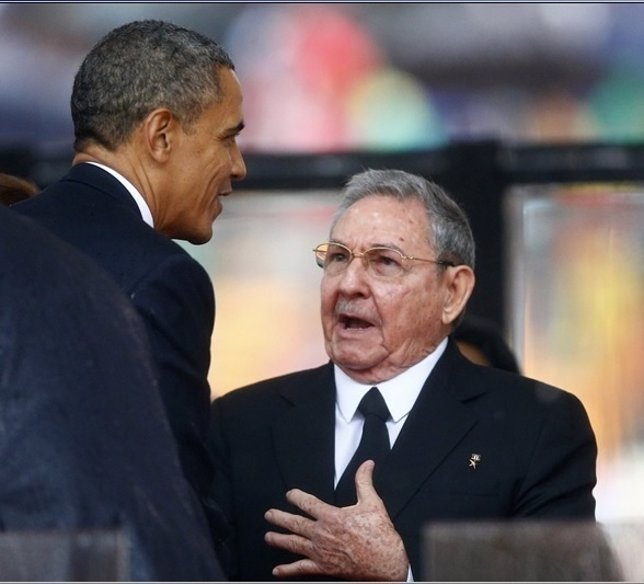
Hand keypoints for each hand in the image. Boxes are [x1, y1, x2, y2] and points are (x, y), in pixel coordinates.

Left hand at [264, 460, 408, 580]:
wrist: (386, 563)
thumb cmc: (380, 535)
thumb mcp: (373, 503)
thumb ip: (364, 482)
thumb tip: (367, 464)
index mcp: (331, 516)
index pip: (307, 503)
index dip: (296, 497)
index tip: (290, 494)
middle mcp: (322, 534)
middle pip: (295, 523)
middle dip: (280, 518)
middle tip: (269, 515)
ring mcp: (321, 552)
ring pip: (294, 544)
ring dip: (279, 540)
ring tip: (268, 536)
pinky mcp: (324, 568)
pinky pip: (301, 568)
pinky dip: (288, 570)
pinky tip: (278, 571)